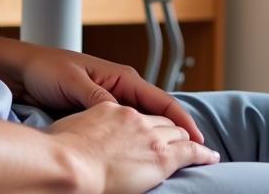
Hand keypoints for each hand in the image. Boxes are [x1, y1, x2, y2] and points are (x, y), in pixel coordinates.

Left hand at [15, 45, 204, 143]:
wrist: (23, 70)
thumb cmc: (47, 69)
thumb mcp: (74, 83)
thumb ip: (99, 98)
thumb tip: (121, 113)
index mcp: (120, 76)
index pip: (161, 100)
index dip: (182, 120)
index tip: (200, 140)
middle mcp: (120, 87)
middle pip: (159, 113)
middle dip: (180, 132)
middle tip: (200, 156)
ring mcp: (111, 101)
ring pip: (146, 122)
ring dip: (162, 138)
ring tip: (180, 159)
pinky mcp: (99, 112)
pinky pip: (127, 128)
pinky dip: (140, 139)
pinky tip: (145, 154)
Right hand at [48, 102, 218, 193]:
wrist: (66, 163)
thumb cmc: (58, 149)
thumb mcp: (69, 128)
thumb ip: (84, 128)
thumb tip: (84, 139)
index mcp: (109, 106)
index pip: (138, 110)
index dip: (153, 118)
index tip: (161, 125)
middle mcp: (130, 115)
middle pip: (160, 119)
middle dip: (174, 129)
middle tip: (184, 138)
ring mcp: (146, 133)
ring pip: (175, 133)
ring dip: (187, 140)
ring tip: (198, 148)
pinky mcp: (158, 154)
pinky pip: (187, 150)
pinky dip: (201, 152)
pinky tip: (210, 155)